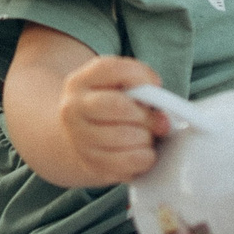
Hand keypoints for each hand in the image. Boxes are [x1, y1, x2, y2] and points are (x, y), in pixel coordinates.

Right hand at [56, 55, 170, 183]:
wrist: (81, 137)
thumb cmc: (109, 107)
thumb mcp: (117, 85)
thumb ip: (140, 85)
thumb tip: (161, 111)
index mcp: (79, 82)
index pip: (113, 70)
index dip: (142, 77)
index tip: (155, 86)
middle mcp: (73, 109)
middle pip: (118, 106)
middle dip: (146, 114)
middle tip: (159, 121)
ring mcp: (79, 139)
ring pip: (125, 137)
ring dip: (146, 137)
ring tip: (146, 136)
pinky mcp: (91, 164)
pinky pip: (129, 162)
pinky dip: (145, 157)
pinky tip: (142, 151)